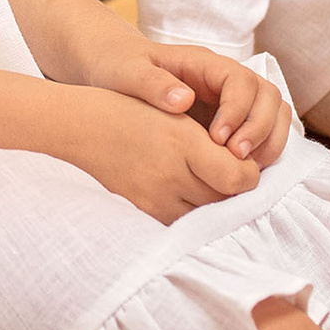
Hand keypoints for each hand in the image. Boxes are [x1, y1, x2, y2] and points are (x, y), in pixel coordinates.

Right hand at [56, 84, 266, 224]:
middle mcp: (170, 174)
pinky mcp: (142, 211)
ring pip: (204, 215)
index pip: (238, 177)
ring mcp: (154, 197)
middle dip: (232, 189)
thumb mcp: (173, 111)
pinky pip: (179, 221)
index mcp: (182, 141)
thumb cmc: (129, 109)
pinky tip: (184, 193)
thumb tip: (245, 168)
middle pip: (224, 200)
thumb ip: (211, 138)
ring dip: (211, 203)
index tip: (243, 162)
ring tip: (206, 183)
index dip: (248, 172)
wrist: (81, 126)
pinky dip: (188, 210)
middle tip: (228, 173)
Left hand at [82, 37, 290, 167]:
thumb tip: (184, 100)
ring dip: (267, 142)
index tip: (218, 138)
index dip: (238, 109)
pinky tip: (237, 173)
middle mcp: (225, 80)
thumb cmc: (119, 67)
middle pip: (268, 96)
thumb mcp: (128, 72)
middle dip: (260, 128)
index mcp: (204, 64)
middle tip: (235, 158)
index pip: (241, 80)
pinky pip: (262, 133)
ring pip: (274, 114)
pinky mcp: (231, 122)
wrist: (112, 71)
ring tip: (242, 168)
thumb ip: (152, 83)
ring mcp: (232, 101)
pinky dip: (261, 152)